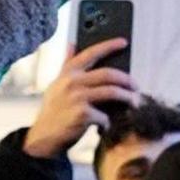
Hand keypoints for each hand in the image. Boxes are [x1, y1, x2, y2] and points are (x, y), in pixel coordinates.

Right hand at [24, 35, 141, 159]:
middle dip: (126, 79)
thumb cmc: (54, 111)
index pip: (90, 53)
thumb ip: (66, 65)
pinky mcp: (82, 114)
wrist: (44, 137)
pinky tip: (108, 124)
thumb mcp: (57, 84)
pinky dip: (109, 121)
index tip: (123, 42)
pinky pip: (105, 115)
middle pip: (108, 74)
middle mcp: (71, 82)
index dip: (108, 46)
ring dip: (126, 97)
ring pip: (111, 92)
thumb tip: (71, 44)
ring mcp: (77, 98)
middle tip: (135, 85)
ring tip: (134, 101)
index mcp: (67, 73)